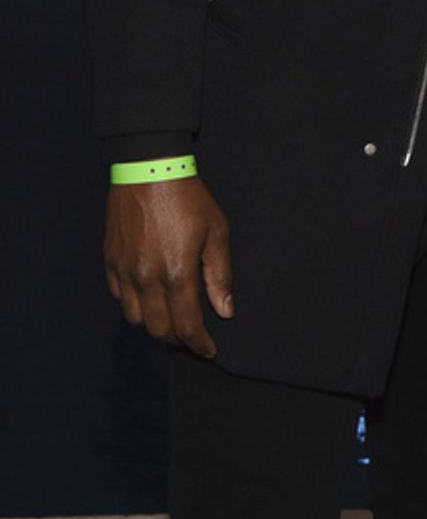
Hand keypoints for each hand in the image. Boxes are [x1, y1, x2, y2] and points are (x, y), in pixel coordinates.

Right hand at [103, 177, 232, 358]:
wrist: (149, 169)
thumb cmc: (188, 198)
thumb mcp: (216, 232)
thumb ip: (219, 275)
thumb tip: (225, 309)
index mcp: (176, 273)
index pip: (187, 325)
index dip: (199, 343)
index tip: (209, 350)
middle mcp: (146, 278)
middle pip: (159, 329)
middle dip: (178, 338)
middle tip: (191, 333)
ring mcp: (124, 270)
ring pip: (135, 318)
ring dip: (154, 323)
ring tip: (169, 314)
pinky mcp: (110, 260)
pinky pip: (118, 296)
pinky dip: (133, 303)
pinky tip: (147, 294)